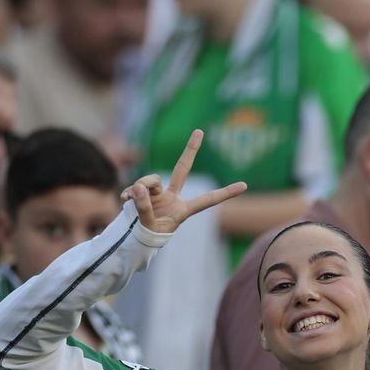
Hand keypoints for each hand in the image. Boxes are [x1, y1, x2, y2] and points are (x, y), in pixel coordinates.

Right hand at [121, 130, 247, 235]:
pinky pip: (136, 186)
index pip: (208, 200)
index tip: (245, 186)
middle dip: (190, 150)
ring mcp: (159, 193)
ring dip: (141, 186)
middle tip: (200, 131)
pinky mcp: (144, 191)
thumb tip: (137, 187)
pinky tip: (124, 200)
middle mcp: (173, 197)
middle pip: (182, 169)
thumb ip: (144, 207)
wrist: (134, 238)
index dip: (225, 193)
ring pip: (151, 180)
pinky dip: (129, 193)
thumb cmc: (149, 235)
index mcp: (183, 210)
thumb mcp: (149, 225)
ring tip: (132, 200)